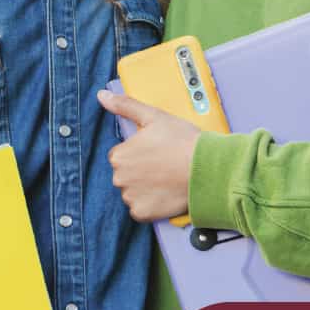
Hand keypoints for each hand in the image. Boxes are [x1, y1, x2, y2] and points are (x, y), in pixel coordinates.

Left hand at [96, 89, 196, 222]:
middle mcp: (120, 178)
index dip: (140, 154)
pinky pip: (141, 210)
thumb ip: (124, 106)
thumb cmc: (183, 142)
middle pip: (126, 175)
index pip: (121, 157)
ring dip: (146, 188)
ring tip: (166, 179)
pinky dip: (151, 204)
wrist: (207, 169)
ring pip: (133, 192)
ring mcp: (131, 197)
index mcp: (119, 156)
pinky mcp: (143, 213)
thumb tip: (102, 96)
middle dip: (141, 172)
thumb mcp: (153, 116)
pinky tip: (165, 193)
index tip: (156, 153)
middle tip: (163, 166)